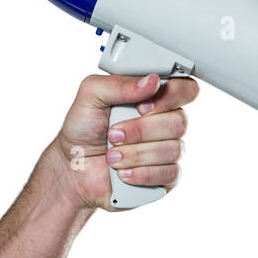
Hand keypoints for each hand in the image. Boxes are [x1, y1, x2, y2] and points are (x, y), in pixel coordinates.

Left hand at [51, 73, 198, 210]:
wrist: (72, 167)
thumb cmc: (83, 129)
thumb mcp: (90, 96)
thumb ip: (119, 83)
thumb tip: (152, 81)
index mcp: (153, 97)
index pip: (185, 89)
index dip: (170, 97)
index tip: (141, 107)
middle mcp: (165, 122)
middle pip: (179, 122)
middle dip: (141, 130)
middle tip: (113, 134)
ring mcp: (168, 150)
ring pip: (173, 149)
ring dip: (136, 153)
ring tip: (111, 156)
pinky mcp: (165, 176)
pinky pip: (170, 173)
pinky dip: (142, 173)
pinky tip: (123, 173)